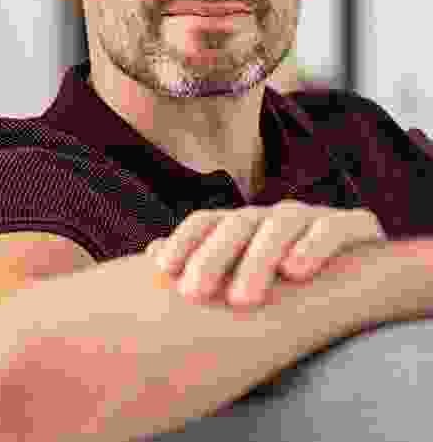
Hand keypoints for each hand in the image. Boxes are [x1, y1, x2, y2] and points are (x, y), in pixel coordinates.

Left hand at [145, 200, 386, 306]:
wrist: (367, 279)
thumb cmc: (290, 285)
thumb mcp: (243, 279)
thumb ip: (202, 266)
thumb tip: (150, 253)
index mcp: (244, 226)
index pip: (206, 221)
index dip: (184, 241)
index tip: (163, 270)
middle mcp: (273, 216)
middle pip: (238, 224)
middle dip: (213, 257)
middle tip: (194, 295)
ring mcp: (313, 217)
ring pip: (281, 223)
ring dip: (259, 258)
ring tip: (242, 300)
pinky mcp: (355, 226)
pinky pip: (333, 228)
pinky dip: (314, 245)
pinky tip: (296, 272)